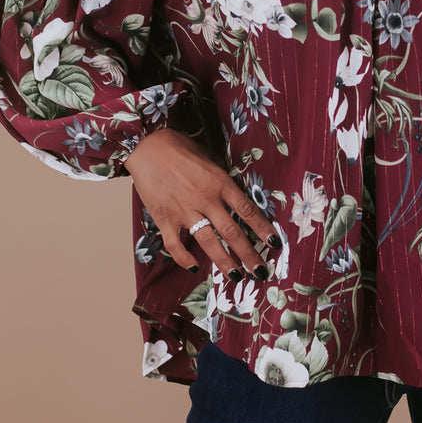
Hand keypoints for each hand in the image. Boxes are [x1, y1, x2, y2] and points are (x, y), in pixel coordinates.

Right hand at [125, 128, 281, 281]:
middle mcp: (205, 199)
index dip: (263, 229)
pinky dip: (185, 258)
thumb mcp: (209, 157)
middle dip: (248, 254)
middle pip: (232, 232)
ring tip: (237, 276)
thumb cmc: (179, 148)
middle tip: (260, 271)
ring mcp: (184, 210)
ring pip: (208, 242)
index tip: (275, 243)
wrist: (146, 146)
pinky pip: (175, 245)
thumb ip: (222, 178)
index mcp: (219, 182)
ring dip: (224, 262)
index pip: (247, 210)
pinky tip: (195, 266)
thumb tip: (236, 195)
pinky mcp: (164, 218)